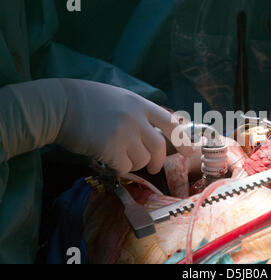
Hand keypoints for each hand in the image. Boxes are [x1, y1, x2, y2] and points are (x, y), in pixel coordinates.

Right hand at [0, 78, 182, 174]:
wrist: (58, 105)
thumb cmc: (85, 100)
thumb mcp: (118, 98)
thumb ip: (137, 112)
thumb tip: (153, 131)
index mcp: (139, 103)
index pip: (170, 122)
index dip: (182, 139)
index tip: (190, 151)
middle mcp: (136, 117)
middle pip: (159, 147)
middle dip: (157, 161)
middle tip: (153, 168)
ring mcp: (124, 133)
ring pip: (142, 160)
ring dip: (133, 163)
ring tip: (118, 156)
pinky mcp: (110, 148)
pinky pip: (124, 167)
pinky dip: (118, 167)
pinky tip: (107, 159)